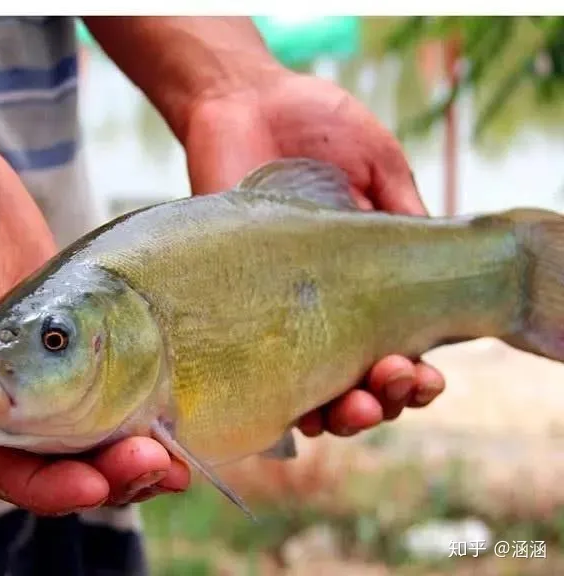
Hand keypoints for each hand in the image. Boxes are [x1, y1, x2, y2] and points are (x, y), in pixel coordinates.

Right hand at [0, 94, 188, 514]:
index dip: (38, 481)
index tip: (87, 485)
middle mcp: (3, 383)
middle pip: (51, 459)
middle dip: (102, 475)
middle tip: (154, 465)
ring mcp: (43, 368)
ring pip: (88, 439)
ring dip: (130, 458)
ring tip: (177, 463)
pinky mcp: (80, 347)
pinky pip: (112, 397)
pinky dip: (144, 418)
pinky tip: (177, 423)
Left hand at [183, 69, 445, 437]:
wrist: (244, 102)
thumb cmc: (316, 125)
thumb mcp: (378, 161)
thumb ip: (405, 212)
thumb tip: (440, 264)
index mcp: (364, 276)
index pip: (397, 344)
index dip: (415, 373)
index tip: (421, 372)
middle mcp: (323, 302)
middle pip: (360, 379)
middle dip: (384, 398)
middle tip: (391, 383)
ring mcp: (275, 307)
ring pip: (311, 387)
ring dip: (340, 413)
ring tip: (354, 408)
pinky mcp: (228, 298)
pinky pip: (251, 365)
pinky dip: (275, 398)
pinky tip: (295, 411)